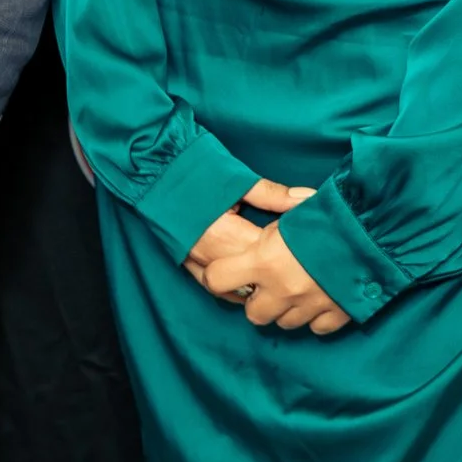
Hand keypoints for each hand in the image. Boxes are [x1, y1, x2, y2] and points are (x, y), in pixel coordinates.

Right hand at [181, 179, 309, 287]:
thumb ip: (273, 194)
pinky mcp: (185, 263)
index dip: (288, 254)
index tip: (304, 247)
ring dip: (254, 288)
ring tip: (275, 280)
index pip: (267, 257)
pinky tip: (247, 286)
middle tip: (296, 268)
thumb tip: (308, 199)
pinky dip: (233, 290)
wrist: (154, 169)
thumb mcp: (236, 179)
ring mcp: (195, 263)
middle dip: (274, 276)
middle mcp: (210, 256)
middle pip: (252, 279)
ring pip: (233, 292)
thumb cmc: (195, 170)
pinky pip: (213, 289)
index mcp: (225, 235)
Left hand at [202, 221, 352, 335]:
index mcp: (264, 260)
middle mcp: (282, 289)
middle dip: (258, 301)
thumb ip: (269, 231)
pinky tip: (320, 297)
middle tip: (269, 284)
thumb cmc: (328, 214)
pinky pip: (316, 328)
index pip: (217, 279)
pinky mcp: (335, 315)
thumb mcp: (291, 213)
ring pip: (284, 324)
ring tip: (297, 287)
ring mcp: (308, 305)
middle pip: (254, 314)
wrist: (374, 231)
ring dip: (287, 309)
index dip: (219, 275)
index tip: (227, 270)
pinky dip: (316, 316)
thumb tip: (259, 236)